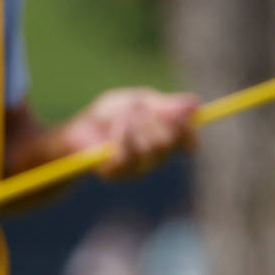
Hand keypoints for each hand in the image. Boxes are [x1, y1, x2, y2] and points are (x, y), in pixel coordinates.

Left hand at [59, 88, 197, 179]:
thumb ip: (165, 105)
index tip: (182, 114)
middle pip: (170, 142)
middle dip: (154, 118)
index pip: (189, 143)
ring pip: (151, 148)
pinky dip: (122, 135)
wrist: (77, 129)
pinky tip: (114, 128)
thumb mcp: (139, 101)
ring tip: (122, 115)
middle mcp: (156, 158)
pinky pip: (129, 155)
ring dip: (136, 124)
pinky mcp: (118, 174)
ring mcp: (138, 169)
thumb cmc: (109, 115)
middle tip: (138, 107)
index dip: (188, 130)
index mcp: (166, 139)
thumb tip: (196, 104)